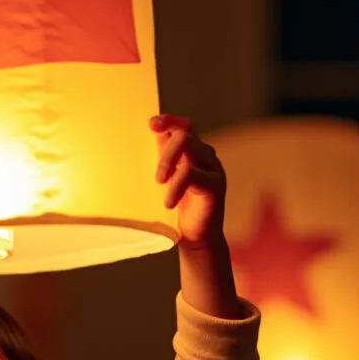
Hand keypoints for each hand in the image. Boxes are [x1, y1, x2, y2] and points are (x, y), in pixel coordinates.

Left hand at [151, 115, 225, 246]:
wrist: (195, 239)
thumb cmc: (175, 209)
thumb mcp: (163, 181)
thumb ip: (159, 160)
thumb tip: (142, 141)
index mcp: (192, 151)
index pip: (183, 125)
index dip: (169, 120)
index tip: (151, 124)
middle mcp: (205, 155)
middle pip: (184, 133)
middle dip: (166, 148)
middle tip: (156, 175)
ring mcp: (213, 168)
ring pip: (190, 147)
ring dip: (168, 162)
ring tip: (158, 183)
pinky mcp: (216, 185)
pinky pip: (192, 174)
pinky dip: (176, 186)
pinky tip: (168, 203)